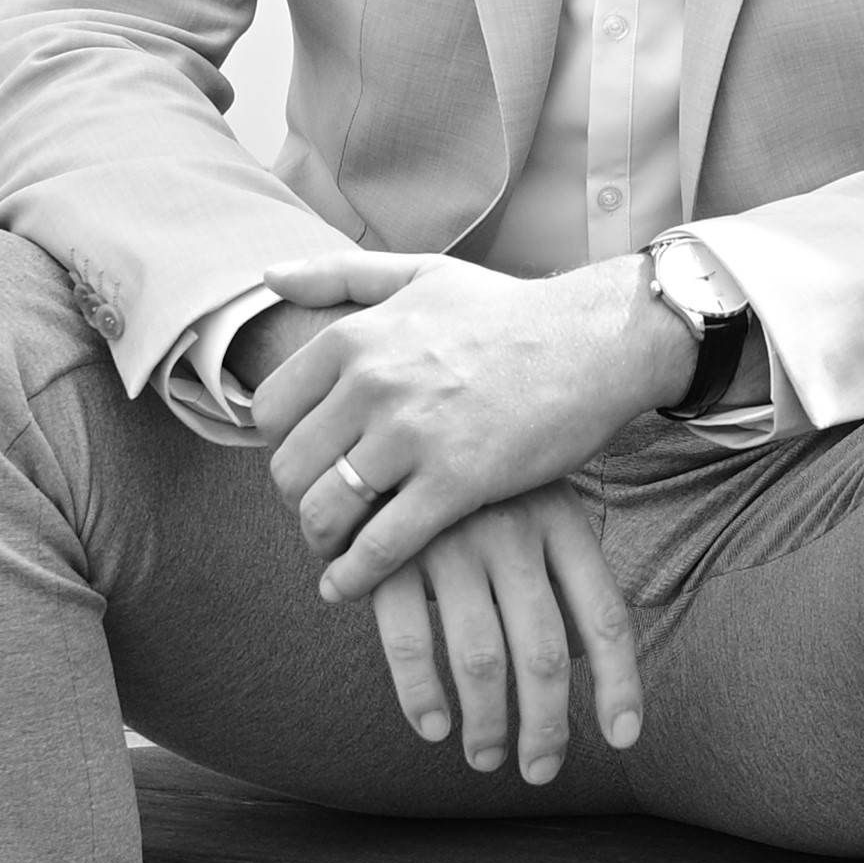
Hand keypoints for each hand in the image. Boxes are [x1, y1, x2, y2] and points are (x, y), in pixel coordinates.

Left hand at [253, 251, 693, 603]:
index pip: (268, 410)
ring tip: (334, 550)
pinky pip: (380, 545)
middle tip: (324, 510)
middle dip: (298, 499)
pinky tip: (346, 588)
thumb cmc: (508, 312)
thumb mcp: (419, 275)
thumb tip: (270, 275)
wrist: (595, 342)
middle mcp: (371, 384)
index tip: (310, 457)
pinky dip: (354, 575)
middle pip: (287, 468)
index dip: (283, 443)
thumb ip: (339, 274)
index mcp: (354, 338)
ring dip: (320, 541)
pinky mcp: (456, 483)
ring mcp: (412, 436)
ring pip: (324, 510)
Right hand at [367, 487, 646, 779]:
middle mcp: (512, 531)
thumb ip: (558, 569)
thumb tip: (583, 663)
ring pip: (481, 660)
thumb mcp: (533, 501)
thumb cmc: (476, 481)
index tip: (622, 738)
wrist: (389, 420)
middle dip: (545, 726)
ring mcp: (450, 542)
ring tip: (485, 757)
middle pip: (544, 654)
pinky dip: (420, 695)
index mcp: (561, 519)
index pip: (606, 618)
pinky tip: (432, 726)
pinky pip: (407, 643)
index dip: (620, 685)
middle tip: (539, 769)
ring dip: (487, 724)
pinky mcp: (390, 554)